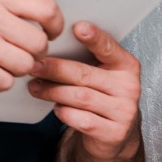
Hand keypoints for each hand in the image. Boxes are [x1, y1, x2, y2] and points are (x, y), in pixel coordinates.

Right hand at [0, 0, 63, 92]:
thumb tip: (39, 1)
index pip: (45, 7)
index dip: (55, 23)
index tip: (51, 31)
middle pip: (38, 43)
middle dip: (34, 51)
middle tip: (21, 51)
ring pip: (25, 65)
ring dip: (17, 68)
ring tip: (1, 61)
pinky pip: (5, 82)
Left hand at [27, 22, 141, 159]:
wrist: (113, 133)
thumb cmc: (100, 94)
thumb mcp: (99, 73)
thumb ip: (84, 58)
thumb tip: (47, 44)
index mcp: (126, 65)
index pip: (109, 48)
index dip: (94, 37)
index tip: (78, 27)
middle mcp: (129, 87)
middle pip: (84, 74)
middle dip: (54, 69)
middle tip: (33, 66)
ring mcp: (124, 112)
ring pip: (80, 97)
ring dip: (52, 92)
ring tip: (34, 87)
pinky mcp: (113, 133)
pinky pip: (82, 120)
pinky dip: (65, 113)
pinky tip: (57, 108)